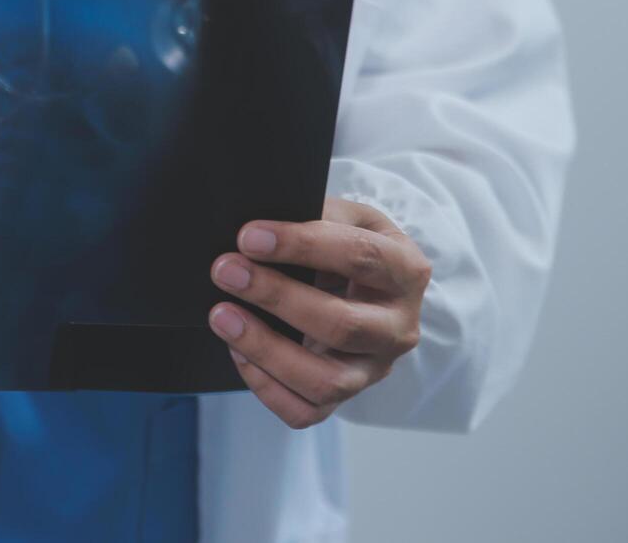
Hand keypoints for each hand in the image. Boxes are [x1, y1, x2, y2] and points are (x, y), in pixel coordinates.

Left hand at [207, 197, 430, 428]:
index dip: (302, 246)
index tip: (249, 236)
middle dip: (276, 297)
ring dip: (266, 349)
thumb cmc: (344, 242)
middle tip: (226, 271)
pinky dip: (266, 386)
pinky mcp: (346, 396)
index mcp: (406, 271)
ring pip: (326, 381)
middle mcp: (399, 327)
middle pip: (342, 326)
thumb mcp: (341, 216)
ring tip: (222, 316)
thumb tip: (255, 233)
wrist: (359, 280)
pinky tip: (238, 351)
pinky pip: (306, 411)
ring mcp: (375, 369)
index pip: (361, 257)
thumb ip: (311, 217)